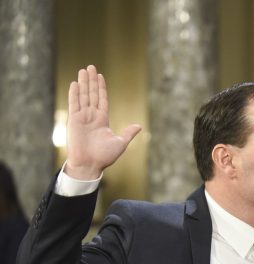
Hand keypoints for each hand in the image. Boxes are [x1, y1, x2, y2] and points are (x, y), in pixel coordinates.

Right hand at [66, 65, 140, 179]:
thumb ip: (128, 133)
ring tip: (83, 70)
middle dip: (91, 81)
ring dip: (83, 83)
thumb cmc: (105, 157)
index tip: (100, 76)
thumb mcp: (120, 143)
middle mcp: (92, 116)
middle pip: (92, 94)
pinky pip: (74, 104)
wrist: (90, 165)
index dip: (101, 88)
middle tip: (90, 67)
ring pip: (83, 96)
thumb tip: (139, 126)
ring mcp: (82, 117)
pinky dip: (75, 94)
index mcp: (102, 120)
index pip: (102, 100)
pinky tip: (75, 83)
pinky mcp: (74, 120)